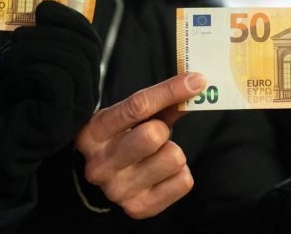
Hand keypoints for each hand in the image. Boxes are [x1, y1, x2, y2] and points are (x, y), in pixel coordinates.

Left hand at [0, 0, 100, 206]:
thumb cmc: (0, 100)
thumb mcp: (22, 59)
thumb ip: (41, 39)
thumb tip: (47, 7)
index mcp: (80, 77)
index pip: (90, 40)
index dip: (70, 19)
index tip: (43, 8)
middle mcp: (86, 92)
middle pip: (85, 47)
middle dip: (50, 32)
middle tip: (17, 37)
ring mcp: (78, 108)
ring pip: (73, 61)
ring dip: (37, 49)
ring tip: (10, 57)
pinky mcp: (64, 120)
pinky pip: (58, 80)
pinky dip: (32, 69)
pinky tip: (12, 75)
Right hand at [75, 72, 204, 218]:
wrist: (104, 177)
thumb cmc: (121, 138)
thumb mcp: (130, 117)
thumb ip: (161, 102)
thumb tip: (196, 85)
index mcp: (94, 133)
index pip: (137, 106)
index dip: (170, 91)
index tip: (196, 81)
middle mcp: (100, 165)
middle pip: (153, 136)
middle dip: (163, 130)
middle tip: (157, 133)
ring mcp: (118, 190)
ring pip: (173, 158)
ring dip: (173, 152)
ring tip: (157, 156)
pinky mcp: (139, 208)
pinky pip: (184, 181)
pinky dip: (180, 174)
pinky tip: (162, 174)